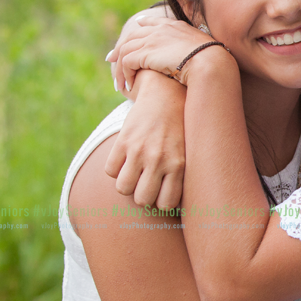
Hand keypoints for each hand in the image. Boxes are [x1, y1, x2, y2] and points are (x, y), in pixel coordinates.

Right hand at [104, 72, 186, 208]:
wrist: (167, 93)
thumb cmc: (181, 128)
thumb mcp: (189, 151)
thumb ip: (182, 175)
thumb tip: (175, 206)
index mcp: (180, 165)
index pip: (165, 205)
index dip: (161, 202)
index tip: (162, 192)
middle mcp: (159, 159)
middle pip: (142, 200)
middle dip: (143, 195)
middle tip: (147, 181)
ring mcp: (140, 150)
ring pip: (123, 189)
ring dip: (127, 184)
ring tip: (135, 172)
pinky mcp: (123, 140)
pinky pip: (110, 171)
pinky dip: (115, 169)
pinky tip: (126, 159)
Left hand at [109, 16, 230, 92]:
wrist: (211, 63)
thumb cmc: (214, 62)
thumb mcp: (206, 50)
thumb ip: (197, 49)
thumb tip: (202, 58)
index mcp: (175, 26)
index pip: (151, 22)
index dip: (140, 28)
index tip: (133, 33)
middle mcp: (161, 30)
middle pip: (132, 36)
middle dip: (120, 47)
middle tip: (112, 59)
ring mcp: (152, 40)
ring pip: (125, 50)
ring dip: (120, 67)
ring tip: (119, 81)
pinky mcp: (145, 53)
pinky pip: (126, 62)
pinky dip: (124, 73)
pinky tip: (128, 85)